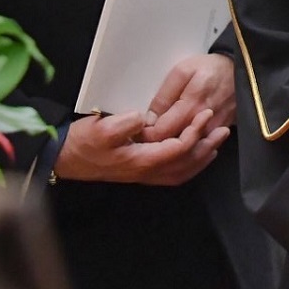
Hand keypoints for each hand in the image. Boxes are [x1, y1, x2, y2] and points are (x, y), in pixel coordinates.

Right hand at [54, 107, 226, 185]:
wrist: (65, 158)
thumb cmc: (82, 144)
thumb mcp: (100, 129)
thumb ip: (124, 124)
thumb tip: (145, 119)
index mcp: (141, 160)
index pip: (179, 148)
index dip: (195, 131)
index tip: (205, 113)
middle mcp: (147, 171)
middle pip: (187, 163)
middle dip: (207, 146)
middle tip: (223, 129)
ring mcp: (144, 174)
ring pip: (182, 171)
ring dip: (202, 157)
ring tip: (217, 142)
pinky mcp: (140, 172)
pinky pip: (173, 173)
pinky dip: (189, 165)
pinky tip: (194, 156)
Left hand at [140, 53, 234, 141]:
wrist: (241, 70)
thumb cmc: (208, 68)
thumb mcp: (182, 72)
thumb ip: (164, 96)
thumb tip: (149, 120)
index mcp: (191, 105)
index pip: (161, 133)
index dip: (145, 135)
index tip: (137, 131)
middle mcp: (203, 124)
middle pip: (173, 147)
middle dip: (156, 145)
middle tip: (144, 138)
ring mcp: (214, 132)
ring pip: (187, 152)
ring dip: (171, 150)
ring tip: (159, 140)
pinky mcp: (220, 135)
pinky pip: (200, 150)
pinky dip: (186, 149)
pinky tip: (178, 141)